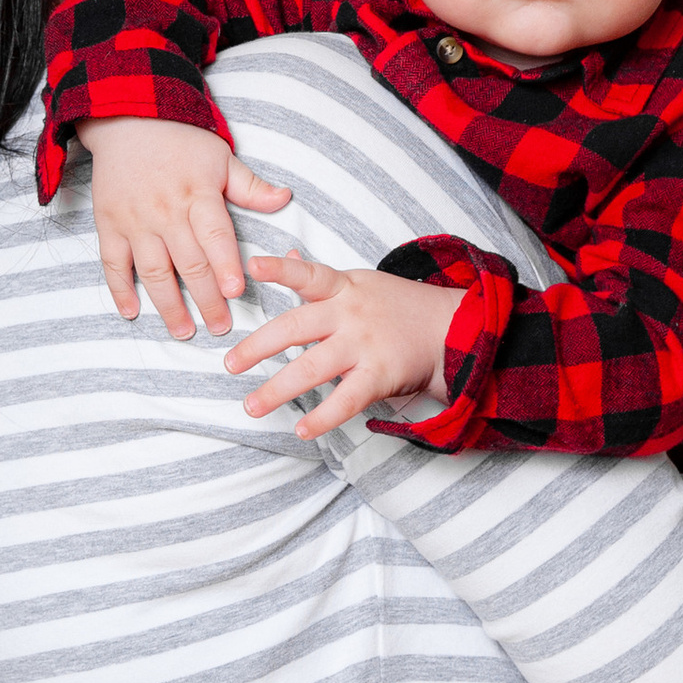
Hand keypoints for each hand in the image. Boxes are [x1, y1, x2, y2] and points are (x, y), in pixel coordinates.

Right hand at [79, 117, 292, 336]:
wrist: (127, 120)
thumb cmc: (181, 140)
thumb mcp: (221, 157)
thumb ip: (251, 186)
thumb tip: (285, 199)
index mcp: (198, 195)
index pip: (215, 236)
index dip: (225, 265)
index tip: (235, 292)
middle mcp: (166, 211)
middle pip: (188, 263)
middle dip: (206, 299)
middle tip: (220, 327)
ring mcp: (135, 221)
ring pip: (153, 271)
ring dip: (168, 305)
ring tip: (184, 330)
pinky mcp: (109, 224)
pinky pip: (113, 263)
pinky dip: (120, 290)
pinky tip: (132, 313)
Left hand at [226, 248, 464, 439]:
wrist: (452, 329)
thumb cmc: (399, 307)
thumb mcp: (360, 282)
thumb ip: (320, 277)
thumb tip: (285, 254)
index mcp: (343, 288)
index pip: (307, 274)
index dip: (280, 269)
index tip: (252, 267)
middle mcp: (349, 314)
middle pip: (295, 327)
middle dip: (257, 347)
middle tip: (230, 364)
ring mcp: (364, 345)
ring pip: (312, 368)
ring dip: (278, 390)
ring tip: (252, 407)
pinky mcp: (380, 375)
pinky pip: (346, 400)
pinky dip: (322, 418)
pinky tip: (301, 429)